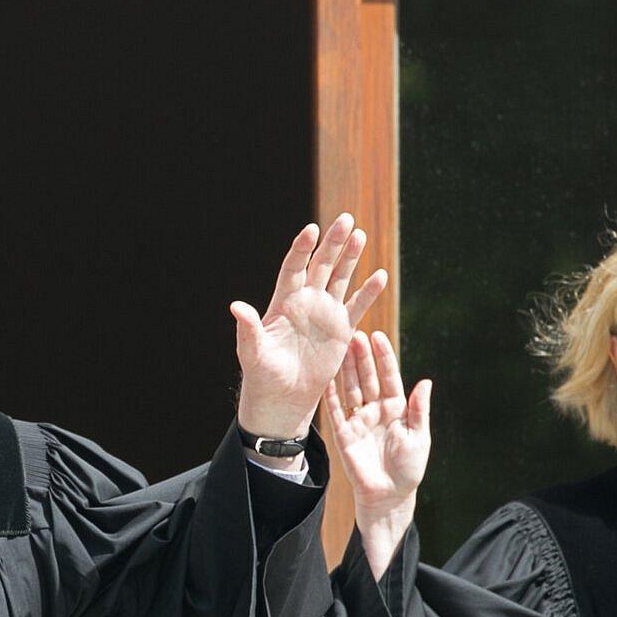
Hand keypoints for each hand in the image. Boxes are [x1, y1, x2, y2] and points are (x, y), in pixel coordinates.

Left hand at [232, 214, 387, 441]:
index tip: (311, 229)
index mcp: (283, 302)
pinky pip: (357, 306)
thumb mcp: (253, 352)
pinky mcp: (340, 330)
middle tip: (346, 220)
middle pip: (320, 265)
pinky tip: (380, 275)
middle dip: (333, 243)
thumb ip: (248, 328)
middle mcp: (305, 301)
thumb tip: (236, 306)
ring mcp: (324, 313)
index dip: (302, 249)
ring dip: (351, 258)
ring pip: (339, 278)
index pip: (294, 268)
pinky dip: (368, 292)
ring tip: (361, 235)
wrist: (283, 396)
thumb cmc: (262, 374)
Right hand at [324, 331, 430, 578]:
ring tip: (341, 347)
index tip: (377, 336)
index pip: (389, 377)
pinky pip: (335, 410)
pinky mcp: (344, 434)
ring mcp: (358, 421)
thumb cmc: (408, 469)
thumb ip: (419, 409)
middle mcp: (376, 410)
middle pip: (367, 378)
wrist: (388, 497)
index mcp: (397, 409)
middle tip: (354, 334)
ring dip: (346, 369)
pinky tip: (327, 377)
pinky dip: (330, 394)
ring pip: (350, 389)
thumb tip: (425, 381)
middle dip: (361, 357)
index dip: (383, 357)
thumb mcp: (419, 437)